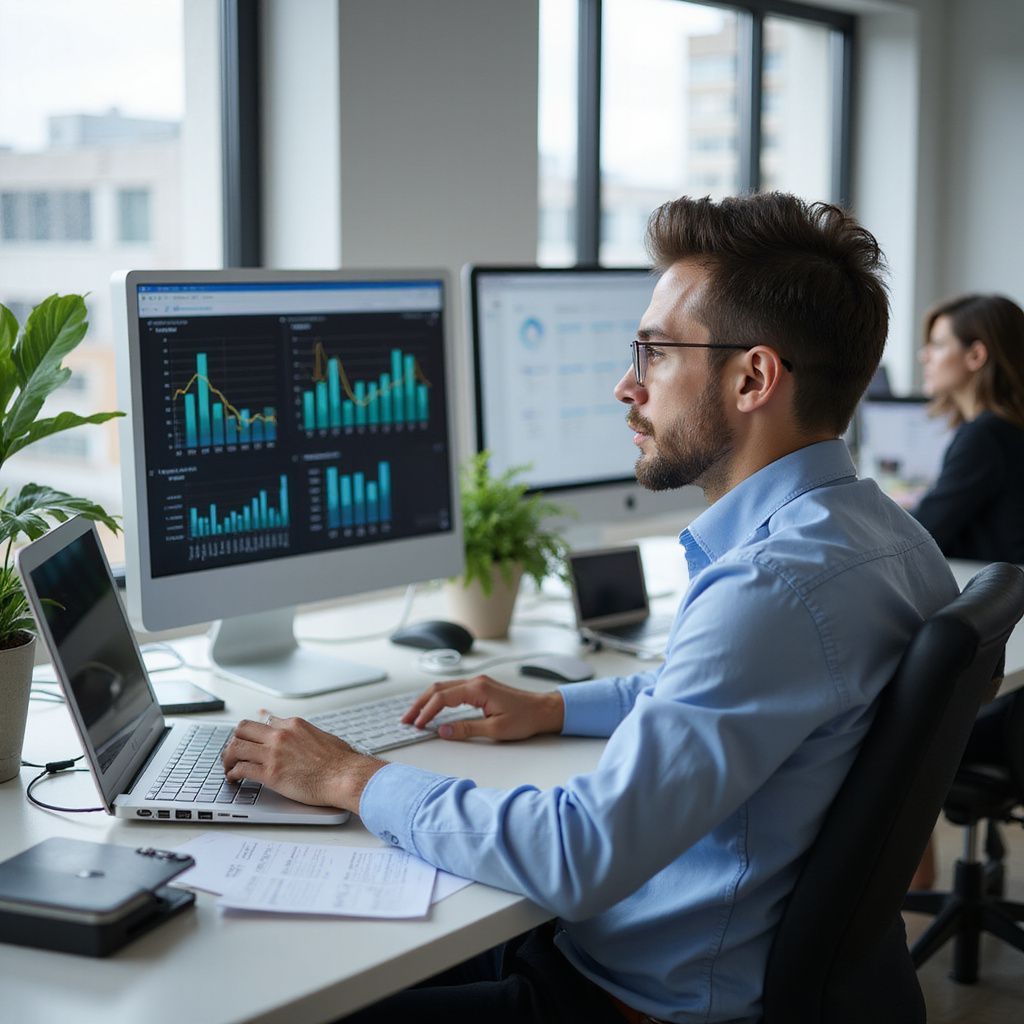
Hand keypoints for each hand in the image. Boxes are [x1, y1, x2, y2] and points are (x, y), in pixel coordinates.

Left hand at [221, 712, 384, 812]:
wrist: (344, 776)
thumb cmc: (340, 761)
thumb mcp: (322, 736)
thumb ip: (306, 733)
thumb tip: (305, 735)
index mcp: (294, 724)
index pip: (264, 722)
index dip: (256, 733)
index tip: (251, 740)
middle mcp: (280, 735)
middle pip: (243, 728)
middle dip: (235, 740)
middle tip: (234, 752)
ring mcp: (273, 753)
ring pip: (236, 747)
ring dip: (228, 757)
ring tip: (228, 766)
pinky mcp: (270, 773)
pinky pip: (241, 769)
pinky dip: (233, 773)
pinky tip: (234, 779)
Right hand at [401, 676, 563, 741]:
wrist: (543, 710)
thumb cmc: (525, 719)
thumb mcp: (495, 730)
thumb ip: (466, 729)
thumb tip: (442, 731)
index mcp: (478, 688)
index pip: (442, 698)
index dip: (427, 711)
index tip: (417, 724)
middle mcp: (475, 681)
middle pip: (438, 688)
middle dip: (419, 704)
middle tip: (406, 719)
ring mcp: (477, 683)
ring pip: (444, 687)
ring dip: (427, 701)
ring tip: (414, 715)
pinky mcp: (480, 688)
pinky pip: (453, 690)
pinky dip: (438, 699)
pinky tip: (433, 709)